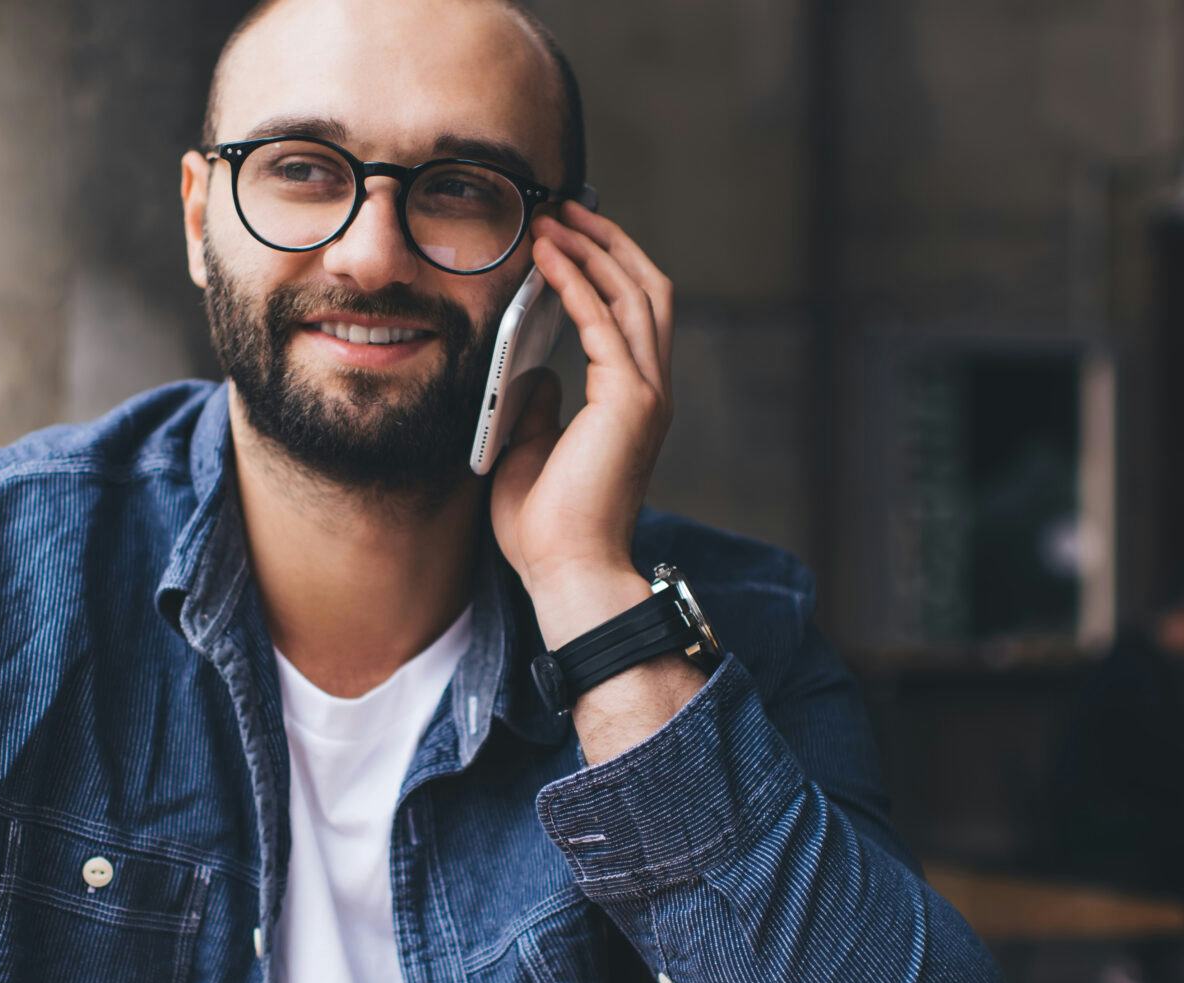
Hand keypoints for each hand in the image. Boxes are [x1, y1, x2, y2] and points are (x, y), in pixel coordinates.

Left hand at [489, 202, 675, 642]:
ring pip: (634, 295)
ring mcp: (646, 393)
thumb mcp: (532, 450)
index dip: (606, 269)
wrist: (567, 572)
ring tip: (554, 218)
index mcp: (634, 403)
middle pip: (647, 291)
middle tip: (566, 209)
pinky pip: (603, 321)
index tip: (566, 238)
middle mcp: (650, 391)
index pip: (634, 316)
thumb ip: (540, 406)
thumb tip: (535, 369)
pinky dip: (575, 282)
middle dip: (609, 243)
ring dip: (593, 250)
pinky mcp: (629, 400)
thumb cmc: (547, 528)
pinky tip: (547, 258)